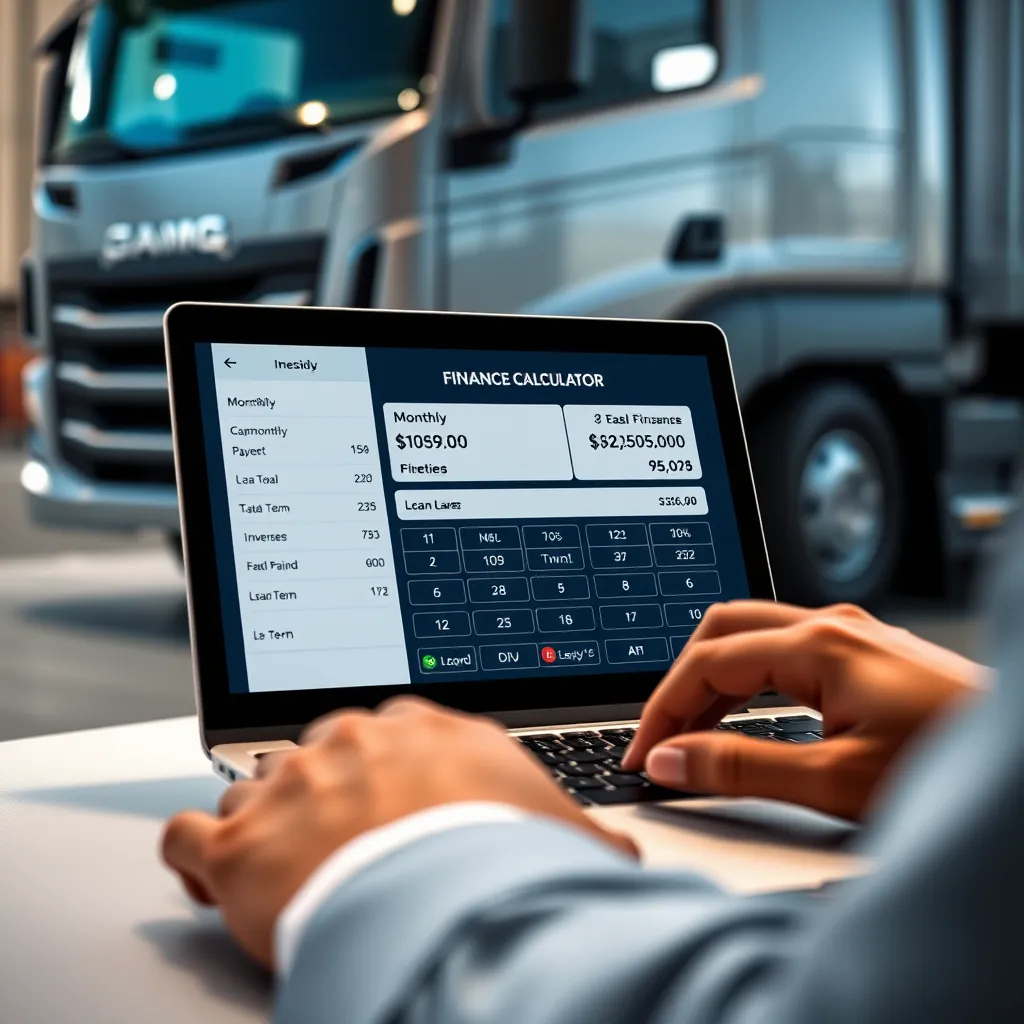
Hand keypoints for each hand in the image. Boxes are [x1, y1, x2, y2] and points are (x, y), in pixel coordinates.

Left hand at [162, 697, 635, 967]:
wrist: (445, 895)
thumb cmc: (498, 858)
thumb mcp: (563, 836)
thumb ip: (584, 835)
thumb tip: (623, 857)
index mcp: (423, 731)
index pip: (389, 735)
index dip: (382, 770)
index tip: (382, 795)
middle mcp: (351, 743)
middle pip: (320, 754)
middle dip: (325, 790)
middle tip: (337, 836)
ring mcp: (290, 784)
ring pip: (254, 786)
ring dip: (261, 820)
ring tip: (276, 860)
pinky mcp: (239, 840)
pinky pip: (189, 832)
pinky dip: (192, 851)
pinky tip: (204, 868)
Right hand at [622, 601, 984, 820]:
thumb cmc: (948, 766)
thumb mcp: (836, 782)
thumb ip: (741, 768)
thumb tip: (670, 759)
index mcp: (818, 645)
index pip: (707, 663)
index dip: (661, 709)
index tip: (640, 753)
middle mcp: (832, 627)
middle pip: (722, 630)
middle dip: (680, 681)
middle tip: (658, 735)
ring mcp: (853, 635)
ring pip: (753, 636)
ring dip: (713, 679)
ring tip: (692, 733)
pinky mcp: (868, 654)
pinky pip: (784, 649)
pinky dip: (748, 680)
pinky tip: (746, 715)